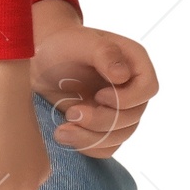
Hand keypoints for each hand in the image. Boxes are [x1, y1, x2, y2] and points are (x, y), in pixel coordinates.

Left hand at [30, 0, 158, 158]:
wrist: (41, 60)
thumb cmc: (63, 44)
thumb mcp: (81, 42)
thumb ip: (104, 54)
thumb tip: (122, 76)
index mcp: (134, 62)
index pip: (148, 88)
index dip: (127, 99)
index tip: (99, 96)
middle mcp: (131, 88)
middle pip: (132, 118)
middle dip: (101, 121)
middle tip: (71, 113)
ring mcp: (119, 109)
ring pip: (119, 137)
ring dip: (90, 138)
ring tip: (61, 130)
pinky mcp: (103, 126)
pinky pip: (106, 147)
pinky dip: (86, 146)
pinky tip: (63, 134)